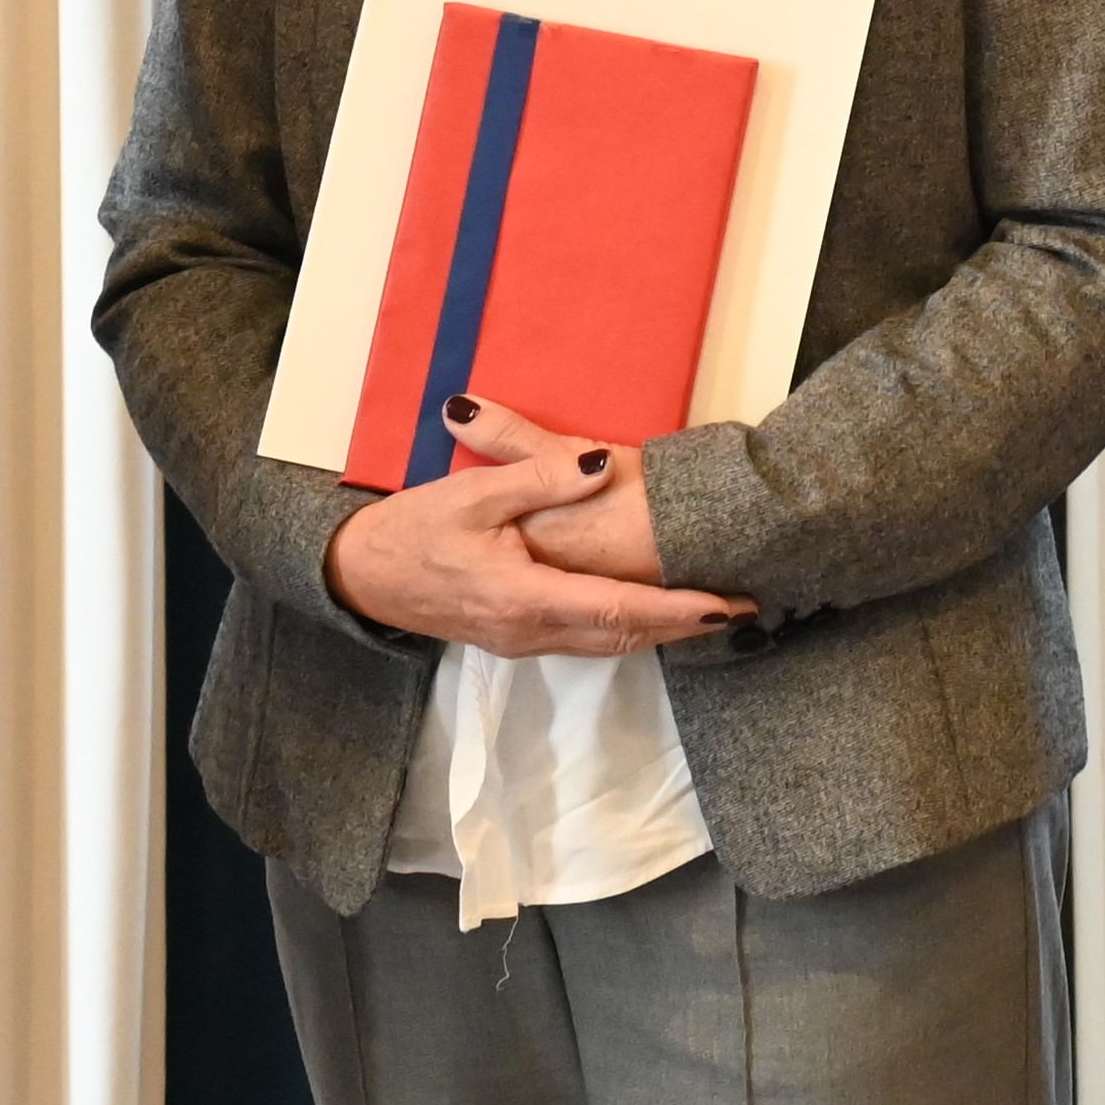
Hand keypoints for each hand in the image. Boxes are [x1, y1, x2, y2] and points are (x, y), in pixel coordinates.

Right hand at [325, 404, 754, 657]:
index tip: (729, 604)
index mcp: (524, 597)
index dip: (680, 609)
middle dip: (687, 625)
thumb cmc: (413, 530)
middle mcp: (529, 631)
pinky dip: (627, 628)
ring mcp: (522, 641)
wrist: (359, 575)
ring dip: (660, 630)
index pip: (620, 609)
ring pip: (608, 643)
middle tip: (745, 606)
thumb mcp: (473, 491)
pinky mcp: (515, 637)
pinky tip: (650, 612)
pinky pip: (585, 639)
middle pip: (625, 636)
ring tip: (713, 611)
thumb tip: (600, 461)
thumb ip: (539, 475)